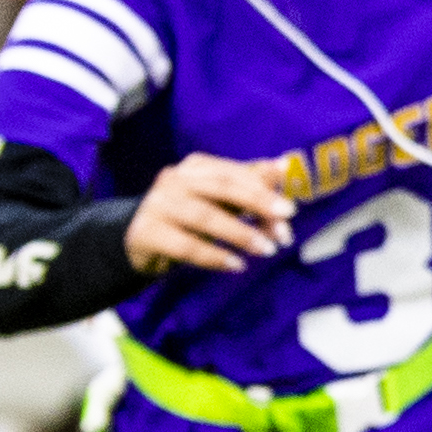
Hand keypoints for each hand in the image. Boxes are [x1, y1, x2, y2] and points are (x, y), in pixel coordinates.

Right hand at [124, 154, 294, 273]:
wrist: (140, 241)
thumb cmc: (189, 217)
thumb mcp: (220, 200)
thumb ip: (249, 184)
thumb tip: (282, 166)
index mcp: (196, 166)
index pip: (234, 173)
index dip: (264, 191)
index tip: (290, 213)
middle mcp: (175, 179)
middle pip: (221, 187)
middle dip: (257, 205)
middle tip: (284, 229)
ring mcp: (158, 204)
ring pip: (204, 216)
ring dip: (240, 234)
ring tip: (266, 250)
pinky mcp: (147, 232)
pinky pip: (186, 245)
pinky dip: (214, 256)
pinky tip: (236, 265)